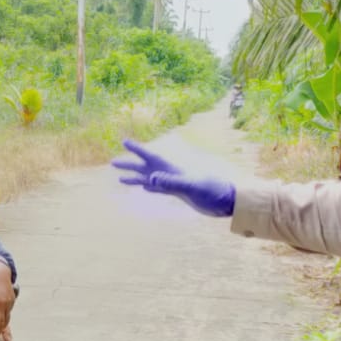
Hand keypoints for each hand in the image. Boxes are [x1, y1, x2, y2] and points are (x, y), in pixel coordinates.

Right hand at [112, 139, 235, 216]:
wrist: (226, 199)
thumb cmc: (213, 190)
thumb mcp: (191, 185)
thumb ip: (171, 181)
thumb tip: (151, 179)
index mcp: (172, 168)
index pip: (150, 156)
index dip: (137, 149)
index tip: (124, 141)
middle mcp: (170, 174)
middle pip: (145, 167)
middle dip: (129, 165)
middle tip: (113, 162)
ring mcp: (174, 183)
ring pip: (149, 179)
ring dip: (135, 179)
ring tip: (120, 180)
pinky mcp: (179, 193)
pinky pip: (160, 189)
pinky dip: (150, 188)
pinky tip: (145, 188)